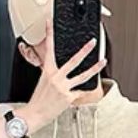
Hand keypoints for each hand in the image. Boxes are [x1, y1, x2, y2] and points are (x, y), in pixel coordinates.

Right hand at [20, 19, 106, 134]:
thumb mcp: (42, 82)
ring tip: (103, 61)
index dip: (49, 34)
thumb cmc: (38, 100)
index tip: (50, 22)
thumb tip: (61, 71)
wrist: (35, 114)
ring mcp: (63, 87)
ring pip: (83, 75)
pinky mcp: (69, 98)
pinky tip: (91, 87)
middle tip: (92, 41)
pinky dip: (84, 90)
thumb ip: (52, 74)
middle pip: (73, 60)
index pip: (48, 49)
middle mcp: (56, 77)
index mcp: (47, 71)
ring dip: (95, 68)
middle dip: (85, 50)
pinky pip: (81, 92)